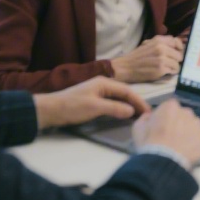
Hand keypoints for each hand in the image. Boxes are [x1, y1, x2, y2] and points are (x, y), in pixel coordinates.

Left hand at [33, 76, 149, 128]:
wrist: (50, 110)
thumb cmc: (72, 107)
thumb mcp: (95, 107)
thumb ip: (115, 108)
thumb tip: (132, 111)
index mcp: (104, 83)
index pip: (127, 91)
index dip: (139, 101)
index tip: (149, 112)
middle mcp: (102, 85)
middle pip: (124, 93)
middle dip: (136, 103)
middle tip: (147, 115)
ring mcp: (97, 92)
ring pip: (118, 98)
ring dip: (128, 106)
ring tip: (138, 116)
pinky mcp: (92, 100)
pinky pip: (111, 102)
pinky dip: (120, 108)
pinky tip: (123, 115)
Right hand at [111, 35, 184, 82]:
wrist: (125, 68)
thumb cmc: (137, 57)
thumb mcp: (148, 44)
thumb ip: (161, 42)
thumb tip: (176, 44)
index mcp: (158, 40)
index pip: (177, 42)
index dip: (178, 48)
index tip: (176, 53)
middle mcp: (161, 48)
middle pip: (179, 55)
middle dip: (175, 60)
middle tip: (169, 63)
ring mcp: (162, 58)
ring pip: (177, 64)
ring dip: (173, 67)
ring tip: (166, 68)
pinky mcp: (161, 69)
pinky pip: (174, 71)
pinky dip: (170, 72)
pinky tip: (164, 72)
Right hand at [132, 99, 199, 164]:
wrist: (164, 160)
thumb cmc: (149, 143)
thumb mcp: (138, 128)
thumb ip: (145, 118)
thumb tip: (150, 116)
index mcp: (171, 106)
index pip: (170, 108)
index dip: (165, 118)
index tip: (161, 127)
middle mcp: (187, 112)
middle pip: (183, 116)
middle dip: (178, 124)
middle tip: (171, 138)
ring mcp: (198, 124)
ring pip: (193, 126)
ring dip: (188, 133)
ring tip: (180, 146)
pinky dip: (196, 143)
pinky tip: (188, 151)